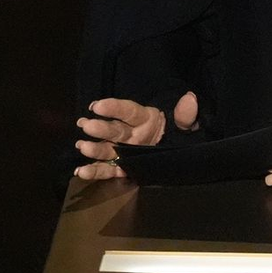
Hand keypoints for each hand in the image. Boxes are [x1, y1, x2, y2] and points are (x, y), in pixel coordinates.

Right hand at [74, 92, 198, 180]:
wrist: (177, 150)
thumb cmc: (178, 133)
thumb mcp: (186, 124)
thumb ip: (186, 115)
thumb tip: (190, 100)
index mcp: (145, 119)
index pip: (128, 111)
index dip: (114, 108)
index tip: (98, 106)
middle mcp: (130, 134)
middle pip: (114, 130)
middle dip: (100, 128)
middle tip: (86, 125)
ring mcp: (124, 151)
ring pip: (106, 149)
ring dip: (94, 148)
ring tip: (82, 146)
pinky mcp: (122, 167)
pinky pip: (107, 170)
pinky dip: (94, 172)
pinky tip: (81, 172)